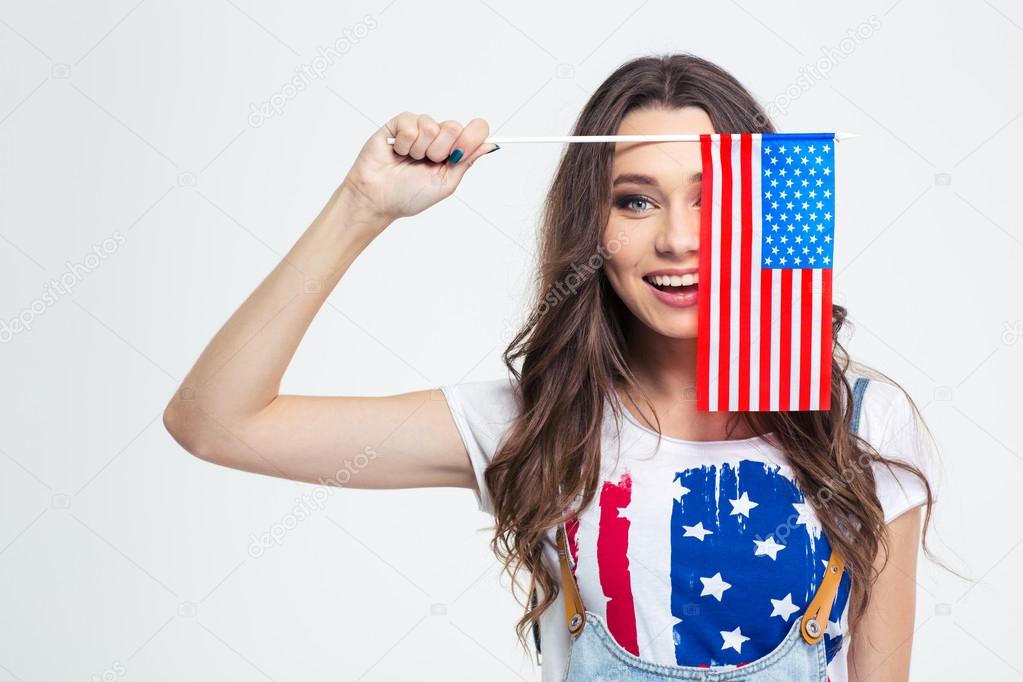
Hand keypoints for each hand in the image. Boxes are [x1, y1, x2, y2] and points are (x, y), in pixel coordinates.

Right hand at [339, 112, 497, 225]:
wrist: (378, 199)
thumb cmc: (408, 195)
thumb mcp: (446, 183)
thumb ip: (467, 161)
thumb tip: (491, 145)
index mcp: (454, 151)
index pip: (475, 129)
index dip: (471, 138)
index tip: (458, 154)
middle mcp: (438, 137)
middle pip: (454, 126)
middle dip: (440, 150)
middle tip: (426, 163)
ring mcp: (419, 128)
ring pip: (431, 125)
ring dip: (420, 150)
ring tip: (409, 160)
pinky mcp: (399, 124)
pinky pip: (411, 123)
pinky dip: (405, 143)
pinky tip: (398, 152)